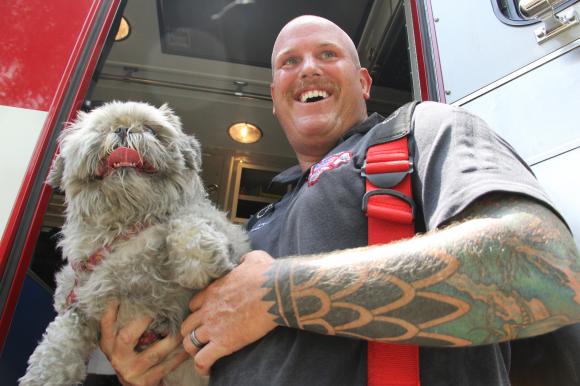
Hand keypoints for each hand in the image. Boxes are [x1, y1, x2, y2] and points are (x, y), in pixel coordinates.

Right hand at [100, 301, 188, 385]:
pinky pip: (166, 366)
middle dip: (145, 321)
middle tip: (161, 308)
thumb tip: (145, 297)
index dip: (112, 308)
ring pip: (154, 353)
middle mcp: (117, 357)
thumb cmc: (132, 358)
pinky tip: (187, 348)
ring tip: (183, 328)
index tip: (122, 293)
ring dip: (172, 340)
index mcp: (109, 344)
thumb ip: (128, 325)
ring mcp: (131, 371)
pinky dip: (179, 356)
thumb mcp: (122, 344)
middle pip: (127, 336)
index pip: (106, 323)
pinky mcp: (145, 382)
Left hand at [180, 250, 277, 374]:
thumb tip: (245, 261)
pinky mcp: (223, 343)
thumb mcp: (253, 259)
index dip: (198, 313)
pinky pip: (202, 360)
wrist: (275, 291)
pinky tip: (207, 370)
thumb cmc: (267, 274)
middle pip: (187, 325)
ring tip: (202, 355)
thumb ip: (243, 260)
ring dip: (194, 350)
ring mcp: (213, 327)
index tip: (205, 318)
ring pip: (189, 343)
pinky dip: (202, 367)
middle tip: (201, 338)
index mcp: (213, 290)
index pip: (193, 305)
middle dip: (191, 332)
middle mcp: (208, 309)